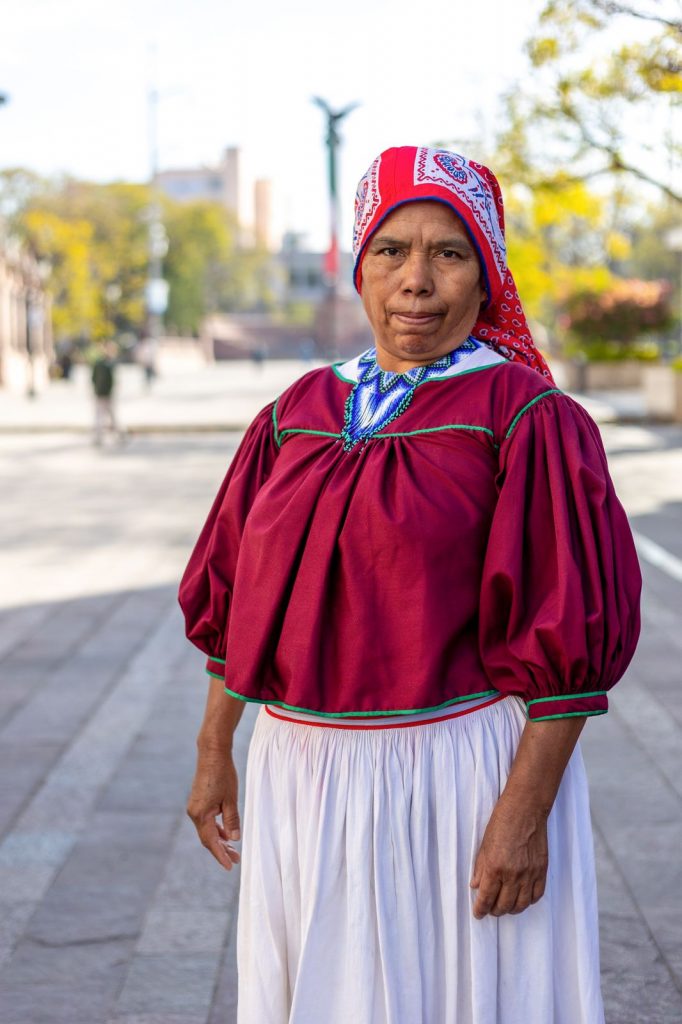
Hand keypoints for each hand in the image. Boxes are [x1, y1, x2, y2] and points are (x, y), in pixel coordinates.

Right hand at [186, 750, 240, 870]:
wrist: (212, 753)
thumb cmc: (223, 774)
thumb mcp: (231, 799)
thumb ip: (232, 820)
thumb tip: (234, 840)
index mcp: (200, 814)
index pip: (210, 842)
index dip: (220, 855)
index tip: (230, 866)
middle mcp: (194, 813)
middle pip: (207, 838)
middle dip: (221, 850)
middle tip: (236, 860)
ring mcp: (195, 807)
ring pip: (207, 830)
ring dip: (219, 840)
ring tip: (234, 850)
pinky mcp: (198, 802)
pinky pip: (206, 821)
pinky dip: (216, 829)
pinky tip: (226, 834)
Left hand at [470, 793, 547, 917]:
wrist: (525, 810)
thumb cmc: (501, 823)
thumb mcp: (484, 845)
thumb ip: (480, 868)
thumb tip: (476, 886)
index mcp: (495, 868)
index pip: (486, 898)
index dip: (480, 909)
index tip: (478, 913)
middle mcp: (513, 875)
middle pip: (503, 906)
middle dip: (494, 911)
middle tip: (490, 909)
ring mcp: (529, 874)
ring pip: (521, 905)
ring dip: (511, 909)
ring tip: (505, 906)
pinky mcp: (542, 871)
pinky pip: (536, 895)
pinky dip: (528, 901)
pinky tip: (522, 898)